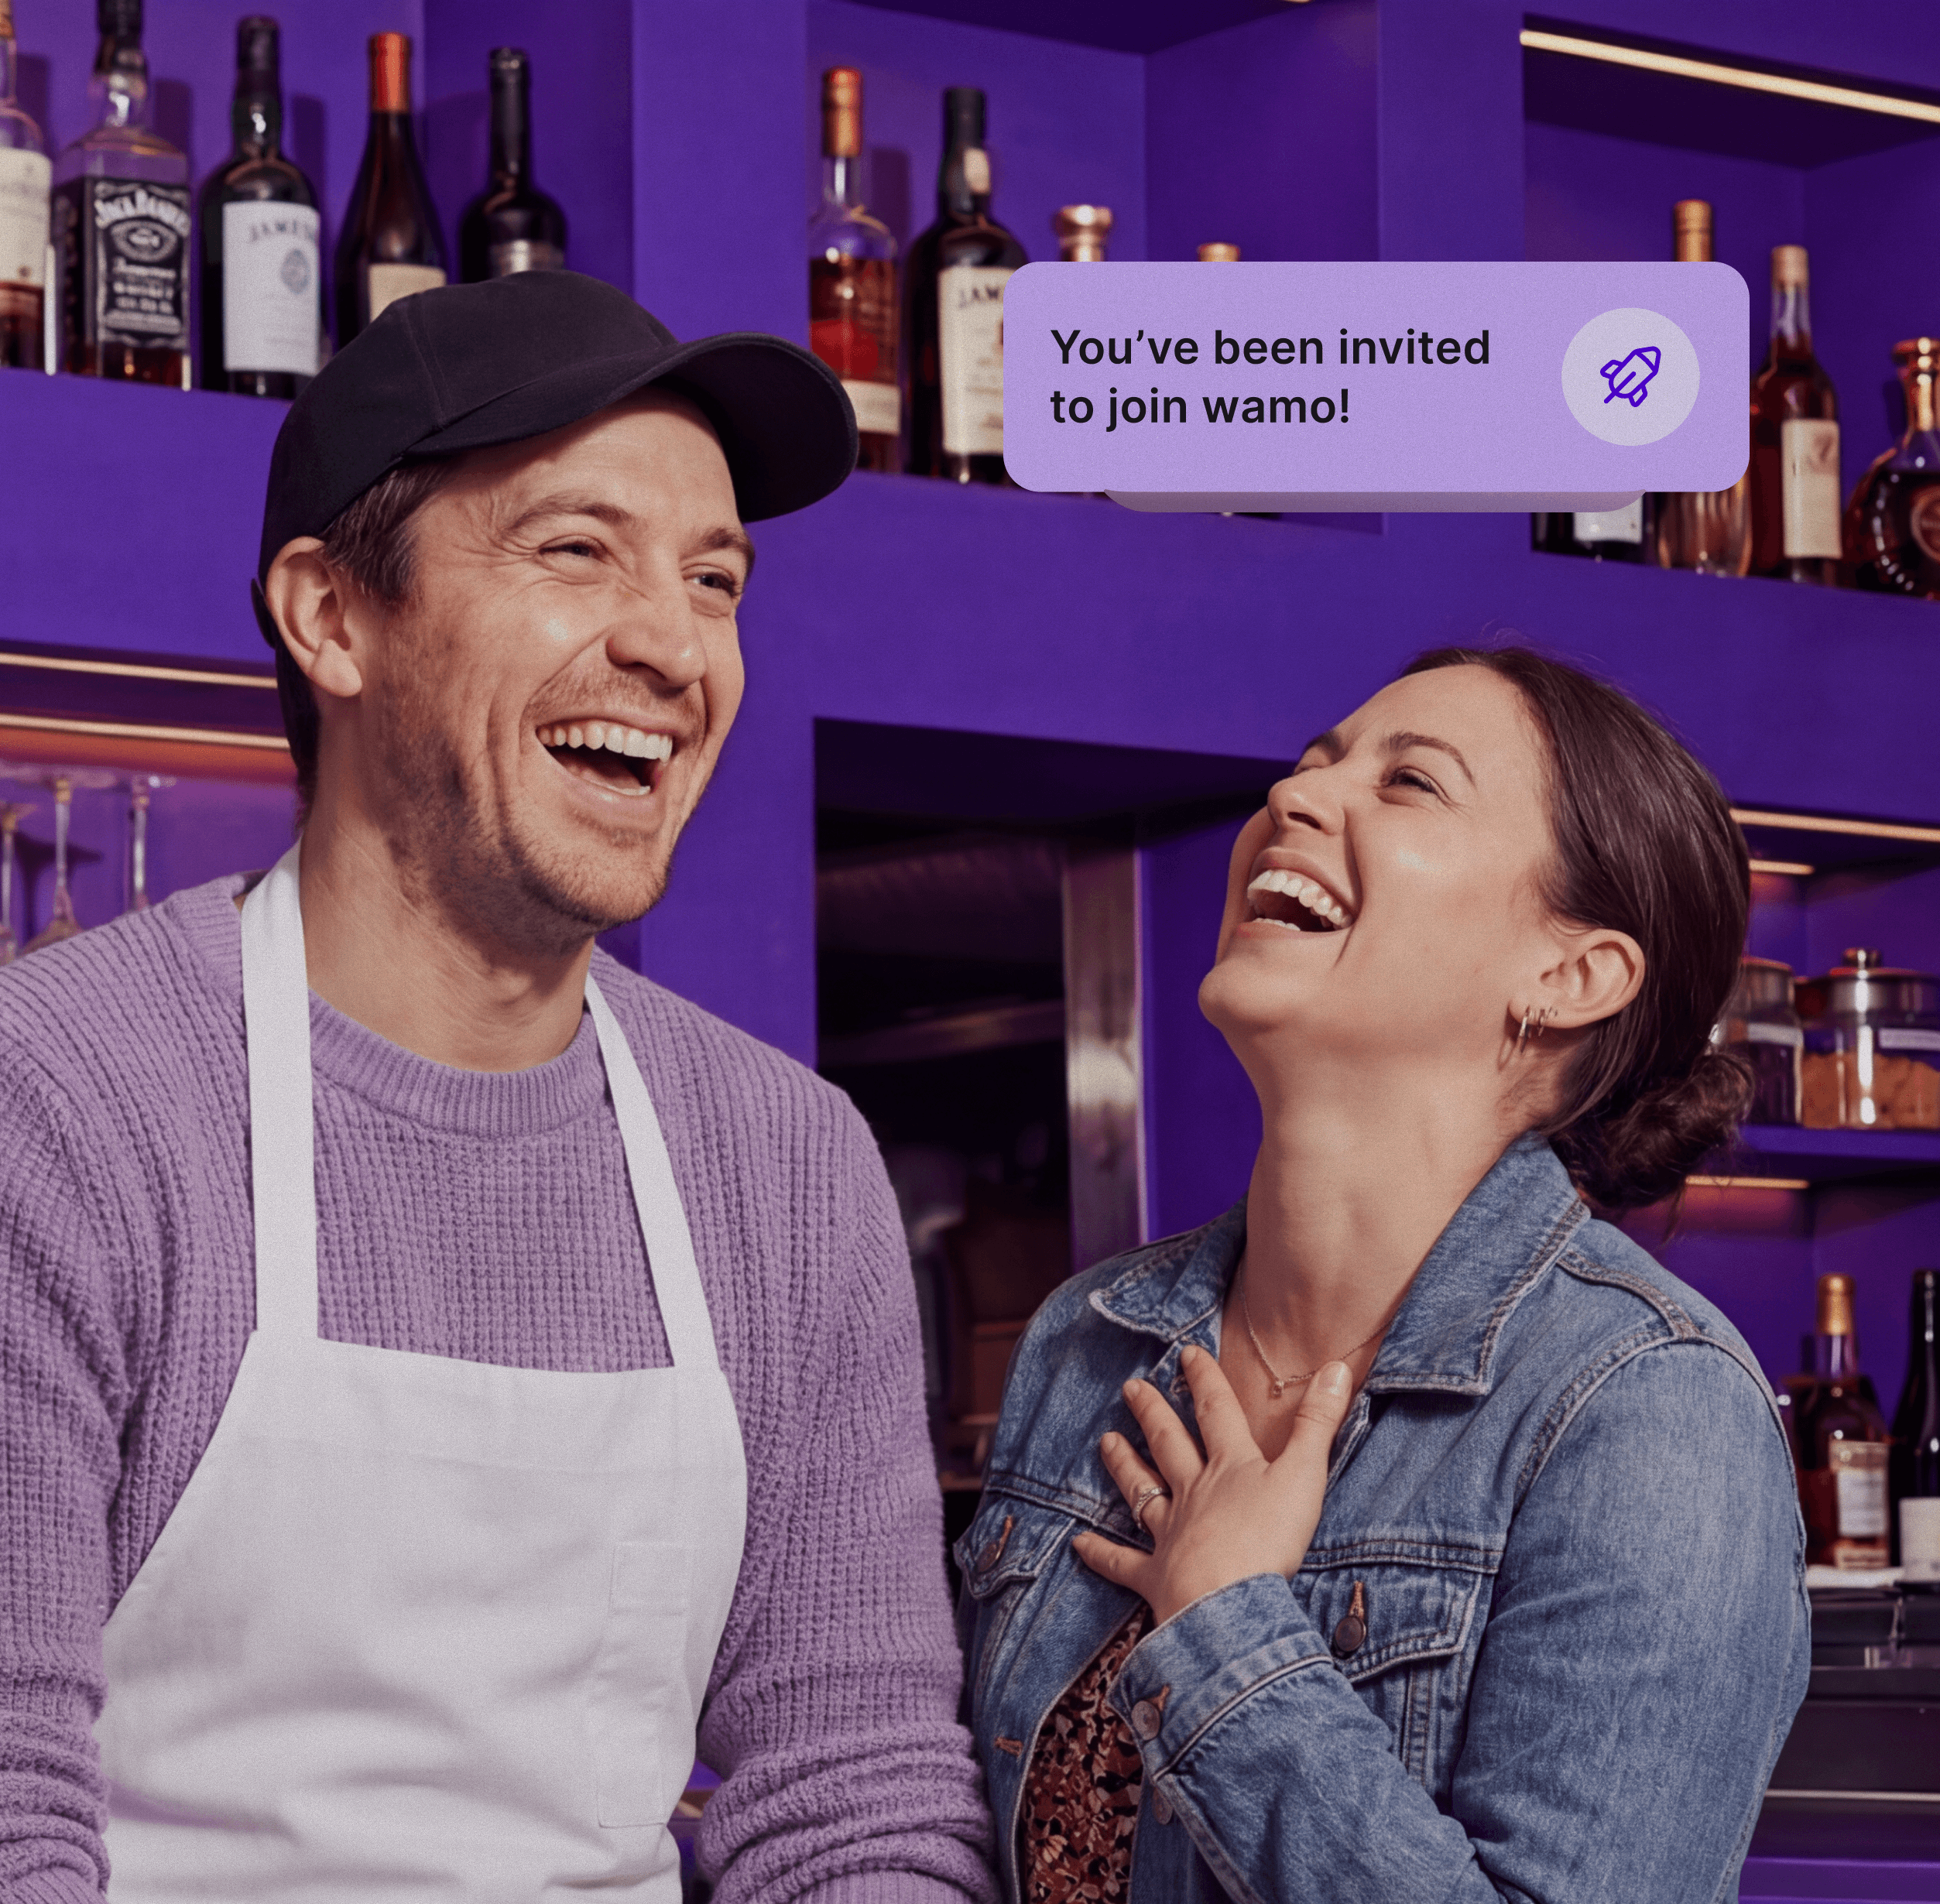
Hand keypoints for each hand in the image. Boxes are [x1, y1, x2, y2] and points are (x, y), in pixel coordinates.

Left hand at [1072, 1345, 1353, 1626]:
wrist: (1230, 1603)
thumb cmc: (1270, 1539)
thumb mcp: (1304, 1476)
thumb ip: (1318, 1424)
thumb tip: (1338, 1367)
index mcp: (1231, 1467)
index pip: (1217, 1413)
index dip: (1205, 1381)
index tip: (1187, 1353)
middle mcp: (1195, 1492)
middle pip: (1170, 1445)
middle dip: (1153, 1414)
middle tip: (1130, 1387)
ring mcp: (1171, 1533)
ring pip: (1142, 1491)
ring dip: (1124, 1466)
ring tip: (1105, 1441)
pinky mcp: (1157, 1577)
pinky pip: (1123, 1563)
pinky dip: (1100, 1554)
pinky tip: (1078, 1544)